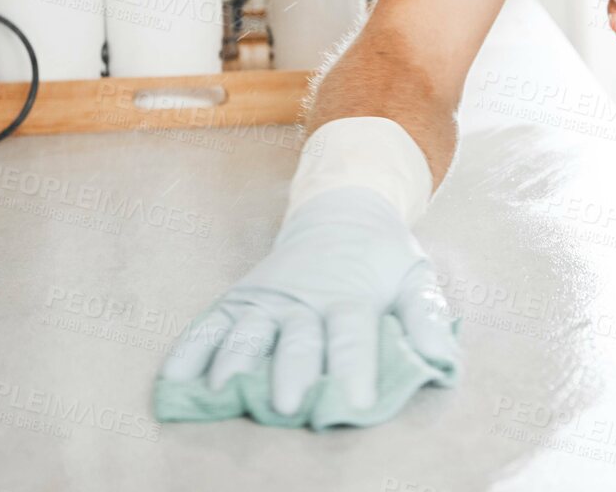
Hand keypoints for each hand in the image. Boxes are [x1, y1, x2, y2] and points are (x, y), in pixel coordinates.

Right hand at [154, 186, 457, 428]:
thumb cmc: (383, 259)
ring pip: (249, 332)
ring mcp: (267, 299)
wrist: (344, 209)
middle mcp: (305, 298)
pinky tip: (174, 378)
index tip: (356, 402)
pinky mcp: (238, 299)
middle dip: (292, 372)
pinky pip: (209, 325)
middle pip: (298, 338)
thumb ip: (426, 320)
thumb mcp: (414, 279)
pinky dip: (190, 350)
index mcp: (351, 296)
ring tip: (223, 392)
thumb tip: (441, 361)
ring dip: (236, 362)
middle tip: (288, 405)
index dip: (355, 368)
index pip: (353, 336)